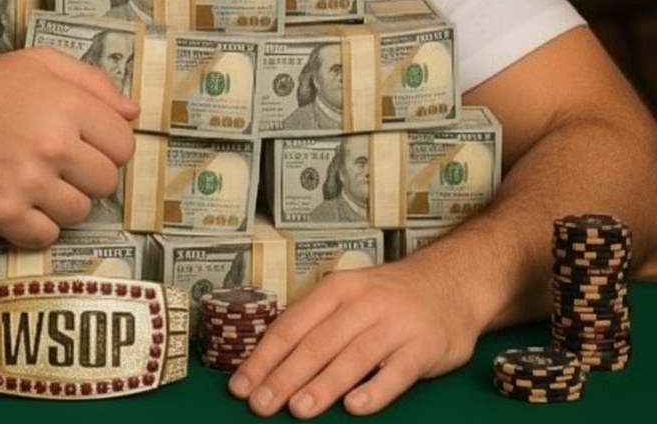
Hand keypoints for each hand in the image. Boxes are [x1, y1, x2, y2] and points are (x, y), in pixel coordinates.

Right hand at [0, 46, 137, 246]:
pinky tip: (23, 202)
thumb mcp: (42, 62)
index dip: (110, 146)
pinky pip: (46, 237)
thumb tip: (133, 112)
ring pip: (79, 213)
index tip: (90, 145)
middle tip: (62, 163)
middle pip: (106, 182)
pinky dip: (38, 226)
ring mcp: (27, 182)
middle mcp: (52, 145)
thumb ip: (94, 82)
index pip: (124, 146)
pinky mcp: (1, 213)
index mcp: (69, 105)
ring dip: (65, 201)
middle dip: (89, 175)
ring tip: (39, 180)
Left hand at [227, 258, 480, 417]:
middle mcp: (362, 303)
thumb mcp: (349, 297)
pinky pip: (396, 372)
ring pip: (352, 357)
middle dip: (284, 376)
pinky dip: (375, 390)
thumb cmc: (389, 297)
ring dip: (323, 385)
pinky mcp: (423, 346)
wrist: (451, 283)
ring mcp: (394, 324)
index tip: (241, 384)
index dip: (264, 356)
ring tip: (298, 408)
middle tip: (260, 404)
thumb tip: (271, 361)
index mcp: (336, 290)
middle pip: (316, 343)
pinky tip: (355, 407)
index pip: (291, 325)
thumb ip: (317, 325)